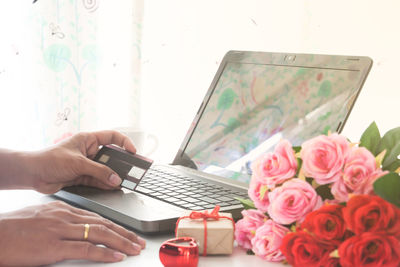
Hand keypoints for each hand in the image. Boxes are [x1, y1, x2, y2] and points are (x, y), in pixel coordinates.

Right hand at [0, 201, 145, 265]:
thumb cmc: (12, 228)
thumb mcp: (41, 217)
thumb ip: (60, 221)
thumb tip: (75, 228)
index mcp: (63, 209)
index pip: (97, 216)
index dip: (116, 225)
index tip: (128, 232)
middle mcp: (66, 217)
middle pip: (104, 223)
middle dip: (125, 233)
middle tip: (139, 241)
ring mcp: (61, 230)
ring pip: (100, 234)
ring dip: (121, 242)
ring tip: (134, 249)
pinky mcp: (54, 246)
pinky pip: (86, 249)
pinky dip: (104, 253)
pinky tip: (116, 256)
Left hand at [29, 130, 136, 193]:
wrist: (32, 174)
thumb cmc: (51, 160)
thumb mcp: (79, 163)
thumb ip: (99, 171)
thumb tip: (116, 179)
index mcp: (88, 139)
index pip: (112, 137)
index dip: (125, 142)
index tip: (133, 152)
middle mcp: (88, 150)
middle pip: (110, 155)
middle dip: (121, 163)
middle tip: (131, 170)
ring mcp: (85, 164)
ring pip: (105, 169)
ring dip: (113, 176)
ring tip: (123, 181)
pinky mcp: (81, 176)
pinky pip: (98, 179)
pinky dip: (105, 183)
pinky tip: (112, 187)